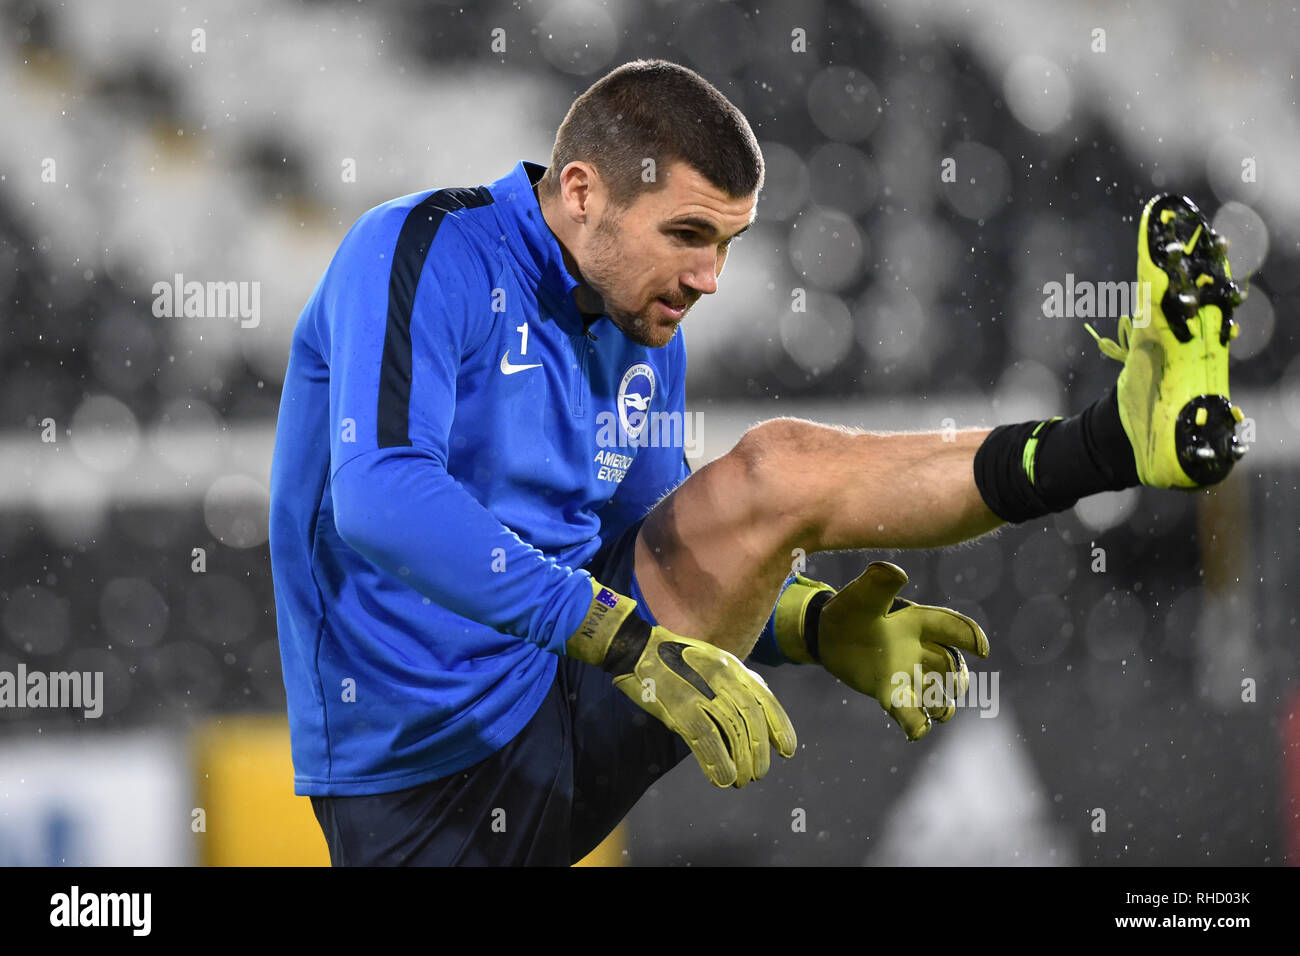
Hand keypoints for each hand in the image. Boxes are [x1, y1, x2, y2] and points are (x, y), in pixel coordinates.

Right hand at [568, 580, 797, 787]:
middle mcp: (721, 678)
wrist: (637, 647)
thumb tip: (757, 705)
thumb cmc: (673, 657)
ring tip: (742, 780)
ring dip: (741, 761)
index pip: (764, 698)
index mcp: (731, 666)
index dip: (780, 726)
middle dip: (759, 750)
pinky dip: (717, 762)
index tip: (787, 750)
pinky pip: (705, 739)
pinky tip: (722, 778)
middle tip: (760, 772)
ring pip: (732, 731)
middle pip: (751, 719)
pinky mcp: (679, 708)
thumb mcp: (712, 659)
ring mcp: (700, 692)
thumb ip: (734, 680)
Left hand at [814, 562, 989, 739]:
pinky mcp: (893, 695)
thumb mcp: (860, 596)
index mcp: (919, 622)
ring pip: (937, 692)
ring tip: (939, 711)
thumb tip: (895, 571)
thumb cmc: (849, 611)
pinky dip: (916, 723)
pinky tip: (916, 732)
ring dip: (941, 704)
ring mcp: (910, 674)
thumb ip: (877, 585)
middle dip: (956, 676)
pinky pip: (911, 711)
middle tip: (954, 683)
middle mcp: (921, 649)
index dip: (969, 636)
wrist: (826, 636)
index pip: (951, 627)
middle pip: (950, 665)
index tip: (981, 650)